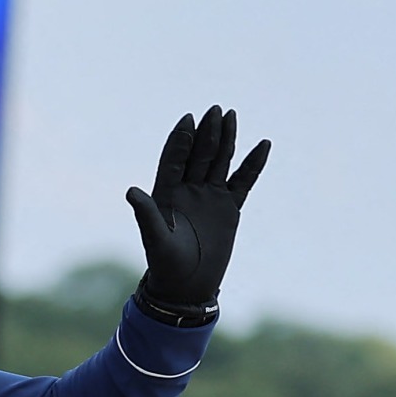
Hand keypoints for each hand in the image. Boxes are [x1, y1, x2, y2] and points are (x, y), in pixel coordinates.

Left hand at [127, 106, 269, 324]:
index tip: (188, 120)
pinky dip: (253, 164)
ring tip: (231, 116)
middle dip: (207, 133)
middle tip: (215, 110)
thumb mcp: (156, 239)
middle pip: (199, 155)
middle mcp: (188, 189)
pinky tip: (264, 144)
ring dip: (225, 140)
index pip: (174, 159)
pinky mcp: (229, 208)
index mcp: (167, 193)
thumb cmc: (165, 264)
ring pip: (220, 162)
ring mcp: (210, 197)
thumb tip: (131, 191)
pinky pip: (244, 181)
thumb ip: (146, 214)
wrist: (187, 286)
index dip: (181, 140)